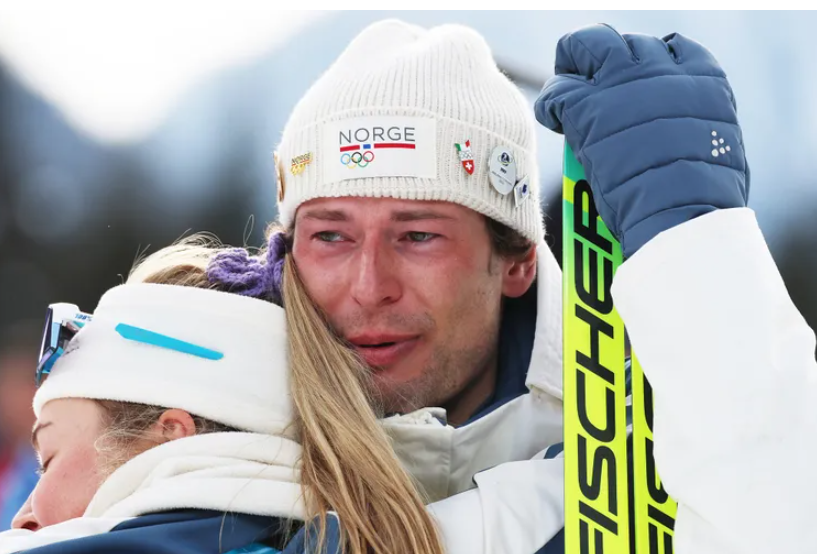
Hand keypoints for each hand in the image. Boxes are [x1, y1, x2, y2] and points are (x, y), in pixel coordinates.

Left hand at [535, 24, 748, 256]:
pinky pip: (557, 91)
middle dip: (601, 55)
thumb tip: (683, 130)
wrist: (682, 214)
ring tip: (564, 92)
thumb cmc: (705, 200)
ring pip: (584, 47)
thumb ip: (699, 123)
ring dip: (572, 67)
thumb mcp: (721, 147)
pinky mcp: (587, 107)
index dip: (646, 63)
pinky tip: (551, 116)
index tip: (632, 81)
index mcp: (702, 78)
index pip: (669, 48)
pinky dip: (549, 102)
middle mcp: (662, 70)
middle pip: (620, 42)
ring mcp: (621, 84)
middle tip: (588, 77)